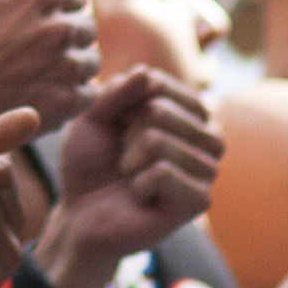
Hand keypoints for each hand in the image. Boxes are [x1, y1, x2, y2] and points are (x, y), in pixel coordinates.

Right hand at [0, 0, 100, 133]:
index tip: (28, 23)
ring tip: (37, 71)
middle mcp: (62, 28)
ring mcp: (67, 67)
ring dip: (72, 63)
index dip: (52, 9)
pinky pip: (89, 92)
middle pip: (86, 26)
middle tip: (31, 48)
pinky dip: (72, 92)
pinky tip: (43, 91)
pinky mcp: (68, 102)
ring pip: (90, 59)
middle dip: (64, 34)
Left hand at [36, 65, 222, 287]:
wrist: (80, 213)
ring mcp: (206, 169)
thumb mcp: (92, 116)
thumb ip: (116, 91)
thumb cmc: (90, 162)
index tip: (116, 127)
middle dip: (125, 134)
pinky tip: (140, 196)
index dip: (122, 104)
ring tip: (132, 176)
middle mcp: (204, 137)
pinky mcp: (199, 201)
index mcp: (185, 112)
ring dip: (130, 160)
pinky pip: (163, 172)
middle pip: (159, 111)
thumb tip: (146, 74)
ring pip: (158, 141)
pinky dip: (138, 183)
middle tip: (124, 157)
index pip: (159, 83)